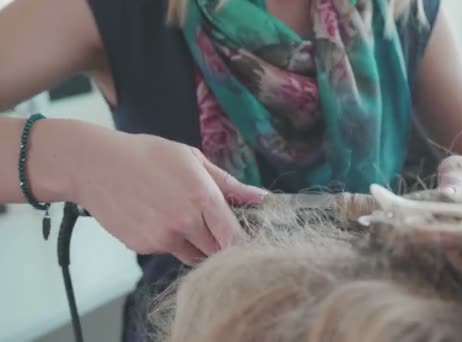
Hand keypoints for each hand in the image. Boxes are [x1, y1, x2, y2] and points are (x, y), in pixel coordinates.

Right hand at [71, 130, 266, 264]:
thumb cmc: (146, 155)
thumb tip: (260, 197)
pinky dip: (170, 241)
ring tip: (181, 215)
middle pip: (217, 250)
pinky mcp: (143, 247)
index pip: (234, 236)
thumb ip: (228, 183)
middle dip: (221, 242)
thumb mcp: (192, 159)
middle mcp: (184, 222)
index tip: (248, 238)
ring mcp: (161, 238)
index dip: (244, 241)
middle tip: (215, 225)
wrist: (95, 166)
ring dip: (197, 243)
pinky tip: (157, 217)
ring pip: (193, 254)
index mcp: (201, 197)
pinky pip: (168, 251)